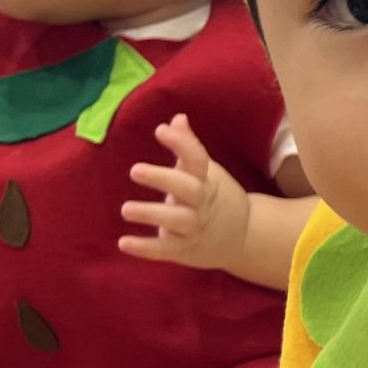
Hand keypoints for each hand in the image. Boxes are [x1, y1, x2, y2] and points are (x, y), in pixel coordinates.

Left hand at [121, 115, 250, 272]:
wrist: (244, 237)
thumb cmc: (215, 197)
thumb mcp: (206, 172)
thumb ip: (188, 147)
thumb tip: (177, 118)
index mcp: (206, 181)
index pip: (198, 160)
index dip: (182, 144)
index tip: (161, 130)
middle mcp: (202, 203)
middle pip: (190, 190)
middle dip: (164, 179)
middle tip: (134, 170)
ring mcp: (195, 228)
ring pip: (177, 220)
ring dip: (152, 214)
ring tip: (125, 209)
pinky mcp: (185, 250)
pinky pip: (166, 250)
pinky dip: (145, 248)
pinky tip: (123, 242)